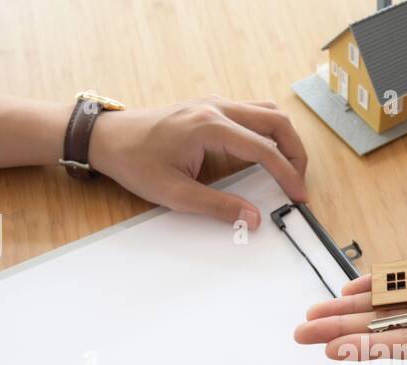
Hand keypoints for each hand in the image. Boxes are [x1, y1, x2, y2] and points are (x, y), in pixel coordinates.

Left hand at [90, 96, 308, 229]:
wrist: (108, 137)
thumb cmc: (134, 162)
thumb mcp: (175, 194)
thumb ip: (218, 207)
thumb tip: (252, 218)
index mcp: (210, 127)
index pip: (265, 149)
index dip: (287, 175)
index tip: (299, 196)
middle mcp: (217, 108)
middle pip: (276, 121)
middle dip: (295, 152)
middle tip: (298, 182)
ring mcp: (214, 104)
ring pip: (267, 112)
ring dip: (284, 138)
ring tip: (287, 168)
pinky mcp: (210, 107)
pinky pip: (252, 113)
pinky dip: (267, 132)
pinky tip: (265, 154)